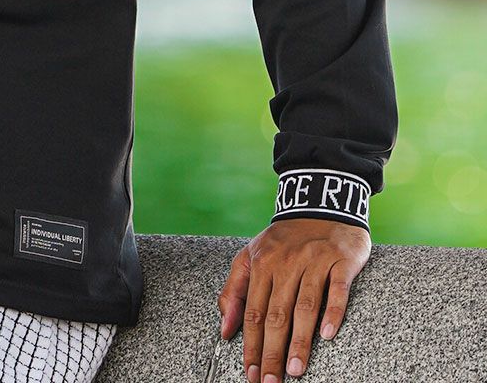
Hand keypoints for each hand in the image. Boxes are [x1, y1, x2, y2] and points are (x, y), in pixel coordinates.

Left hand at [217, 217, 370, 381]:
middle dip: (271, 351)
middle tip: (270, 382)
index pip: (254, 311)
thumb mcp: (252, 255)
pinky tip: (328, 334)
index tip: (251, 373)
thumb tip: (224, 329)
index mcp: (262, 264)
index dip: (251, 344)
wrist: (320, 201)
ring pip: (305, 305)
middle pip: (277, 313)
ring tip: (294, 369)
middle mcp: (287, 263)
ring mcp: (314, 261)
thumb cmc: (284, 239)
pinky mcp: (341, 260)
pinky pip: (337, 288)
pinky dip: (333, 311)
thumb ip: (235, 290)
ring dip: (299, 339)